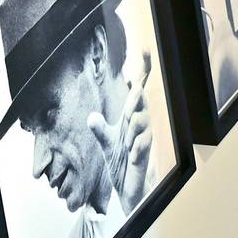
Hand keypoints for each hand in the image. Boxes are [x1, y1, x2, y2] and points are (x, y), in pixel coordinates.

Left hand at [87, 49, 153, 214]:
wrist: (127, 188)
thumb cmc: (121, 162)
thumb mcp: (106, 143)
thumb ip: (100, 129)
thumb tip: (91, 117)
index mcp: (130, 116)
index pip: (139, 88)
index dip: (143, 69)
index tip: (145, 50)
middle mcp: (139, 122)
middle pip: (142, 99)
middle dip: (135, 99)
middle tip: (129, 105)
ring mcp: (144, 136)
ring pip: (141, 120)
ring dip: (130, 131)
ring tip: (125, 145)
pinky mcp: (146, 152)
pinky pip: (142, 143)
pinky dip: (135, 148)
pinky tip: (132, 154)